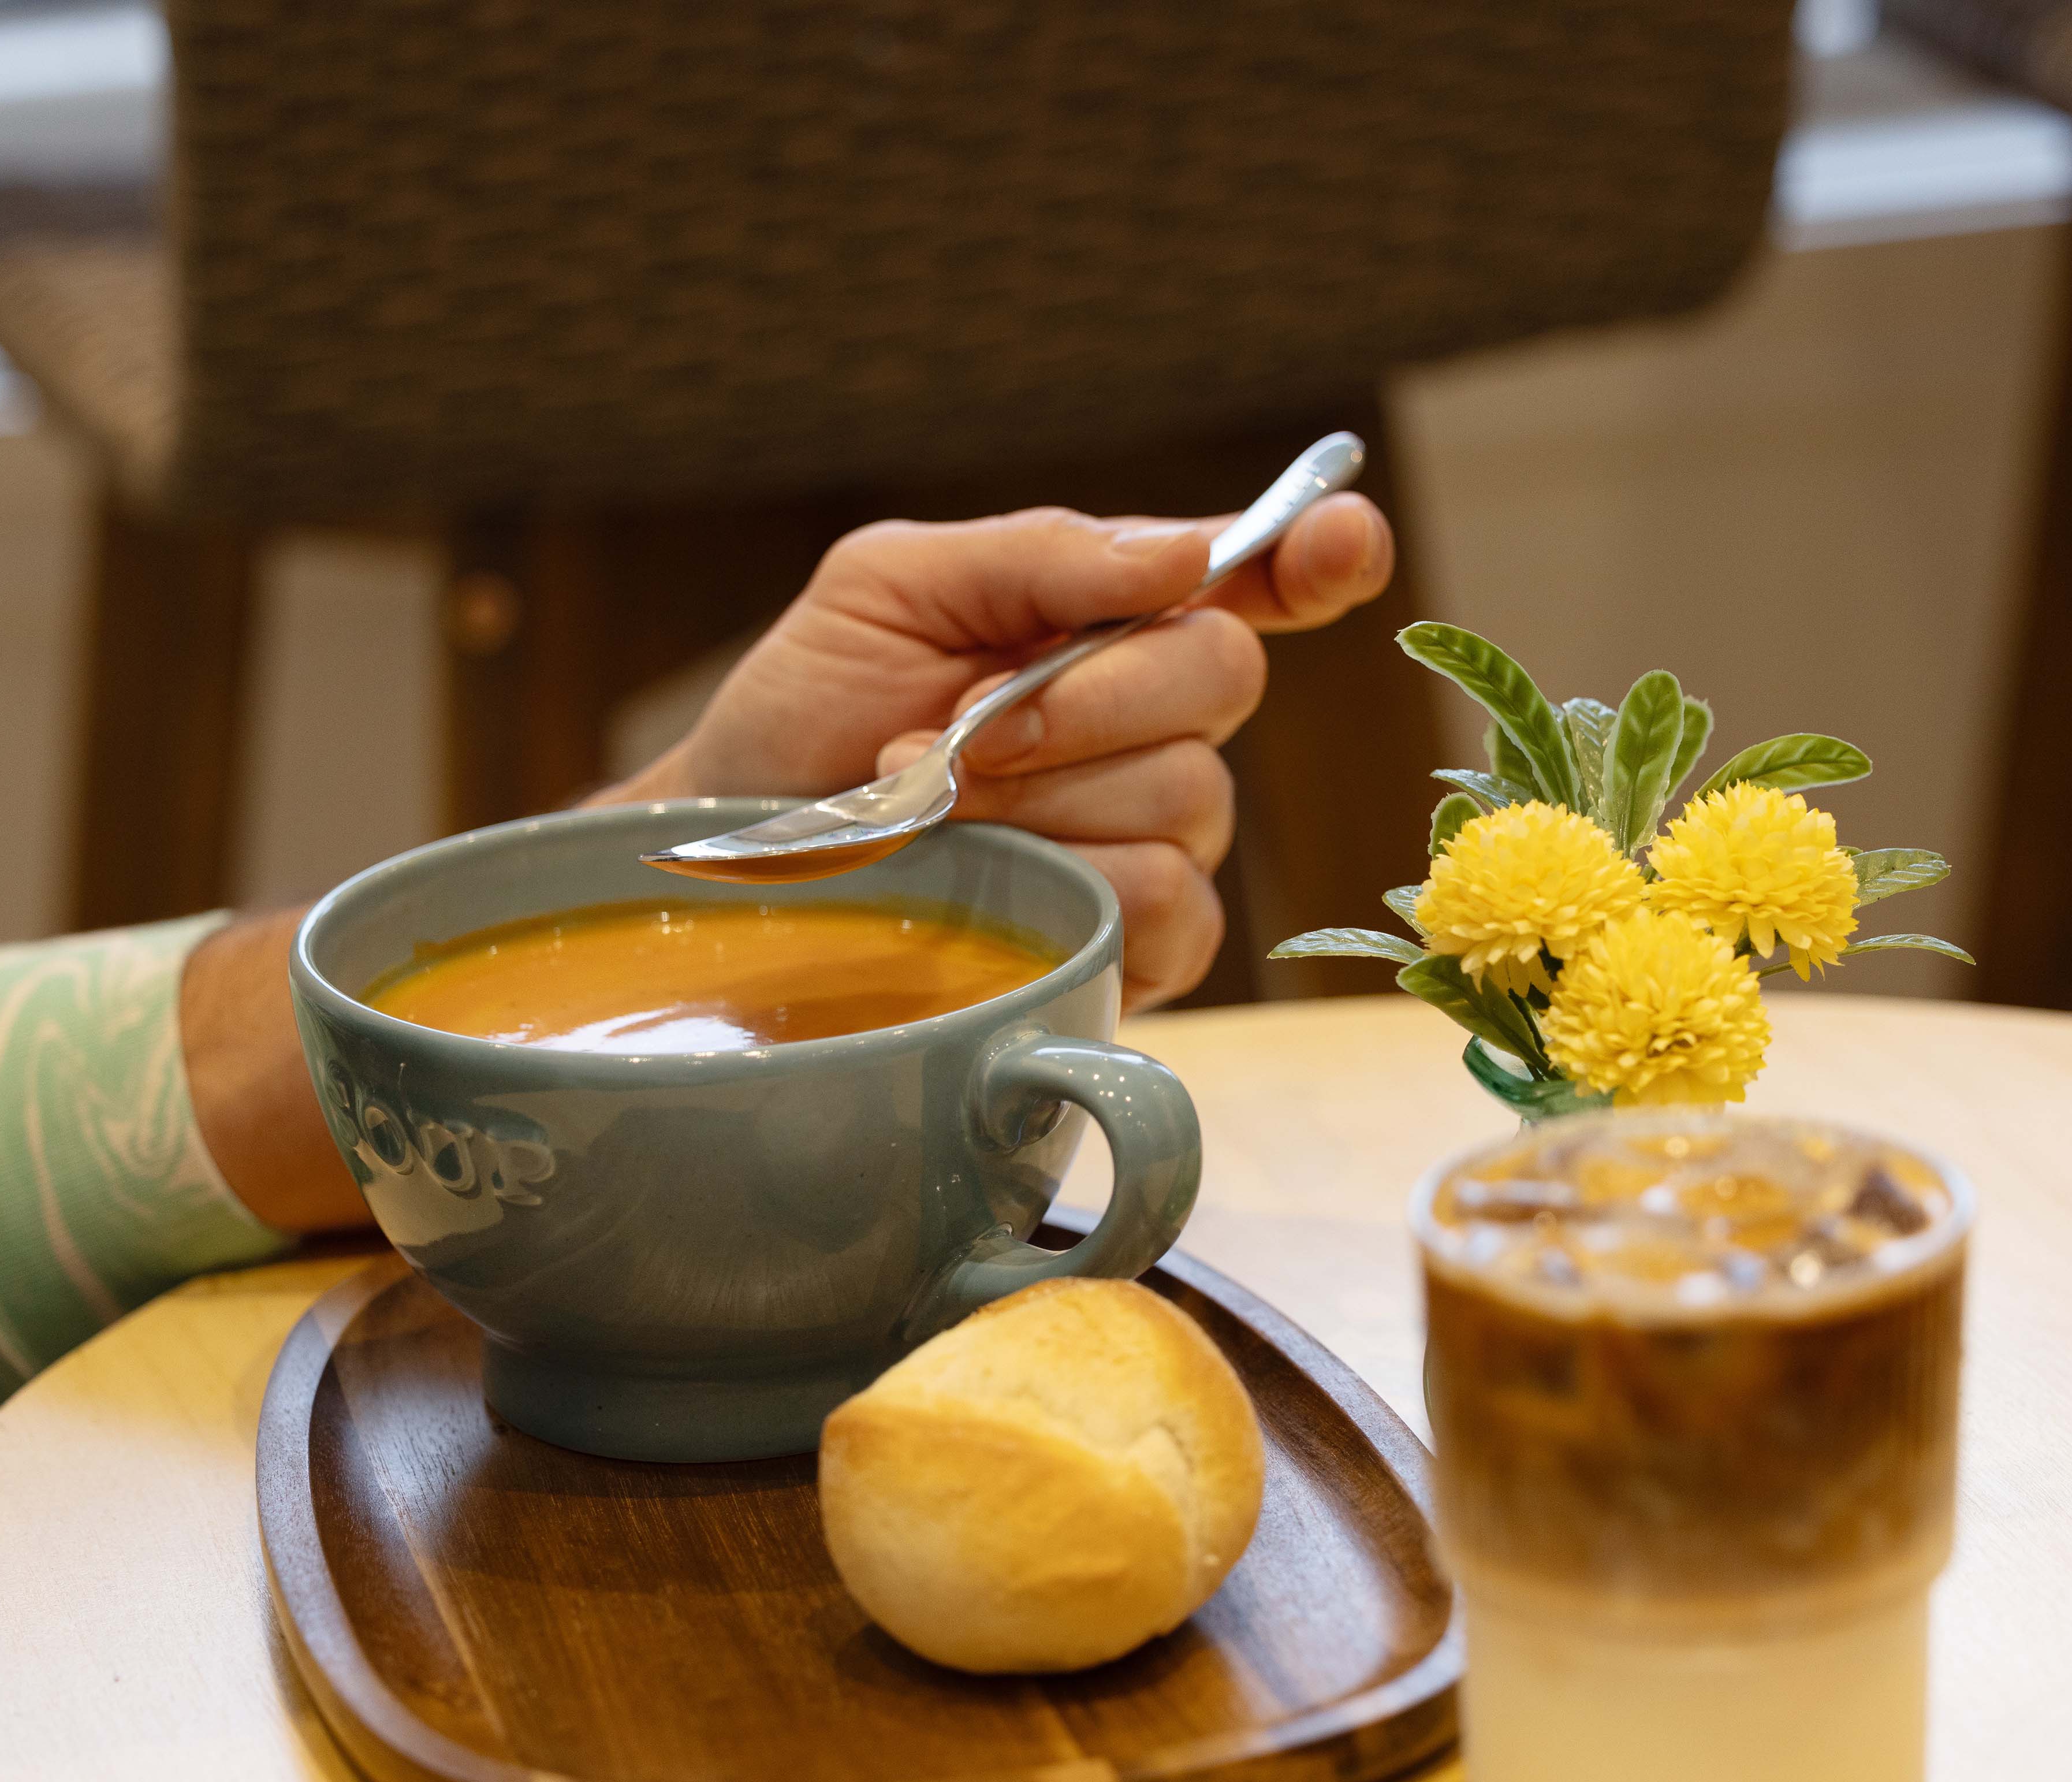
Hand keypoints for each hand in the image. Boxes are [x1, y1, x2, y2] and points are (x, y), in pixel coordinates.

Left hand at [598, 496, 1394, 1009]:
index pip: (1255, 579)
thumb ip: (1036, 557)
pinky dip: (1081, 897)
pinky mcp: (1144, 947)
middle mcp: (1160, 723)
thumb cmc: (809, 712)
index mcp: (1114, 619)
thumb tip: (1184, 555)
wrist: (731, 858)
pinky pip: (1176, 910)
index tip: (1340, 544)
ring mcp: (1158, 836)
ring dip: (1045, 805)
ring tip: (937, 817)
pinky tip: (997, 889)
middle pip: (1221, 675)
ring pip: (1187, 799)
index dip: (1317, 555)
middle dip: (1085, 697)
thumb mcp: (890, 586)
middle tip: (961, 732)